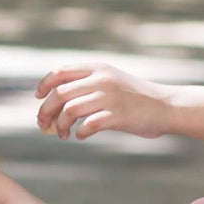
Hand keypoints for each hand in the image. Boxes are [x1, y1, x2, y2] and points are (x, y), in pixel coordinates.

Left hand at [34, 64, 173, 139]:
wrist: (166, 106)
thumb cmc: (135, 97)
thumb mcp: (111, 80)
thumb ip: (87, 84)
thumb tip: (55, 101)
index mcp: (97, 68)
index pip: (60, 72)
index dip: (44, 85)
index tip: (38, 98)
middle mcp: (101, 79)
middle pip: (59, 93)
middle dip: (45, 110)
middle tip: (42, 124)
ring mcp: (109, 97)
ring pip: (70, 110)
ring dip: (60, 125)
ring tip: (63, 134)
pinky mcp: (117, 115)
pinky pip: (88, 125)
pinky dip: (79, 133)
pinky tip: (81, 136)